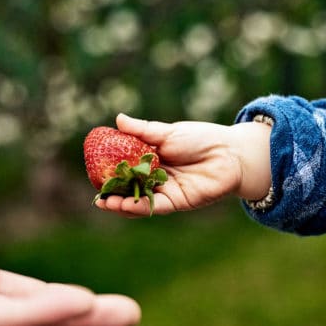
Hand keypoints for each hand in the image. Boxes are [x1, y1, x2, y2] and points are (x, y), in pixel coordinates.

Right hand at [96, 113, 271, 217]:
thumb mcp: (169, 132)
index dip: (110, 174)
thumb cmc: (202, 138)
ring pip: (139, 201)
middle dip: (112, 194)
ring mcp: (167, 191)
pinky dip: (139, 207)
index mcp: (152, 160)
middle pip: (129, 189)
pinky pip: (155, 206)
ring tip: (105, 202)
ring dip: (121, 204)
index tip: (93, 173)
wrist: (232, 152)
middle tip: (96, 195)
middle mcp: (157, 178)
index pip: (125, 170)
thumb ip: (143, 130)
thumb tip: (117, 119)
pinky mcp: (178, 201)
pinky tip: (125, 204)